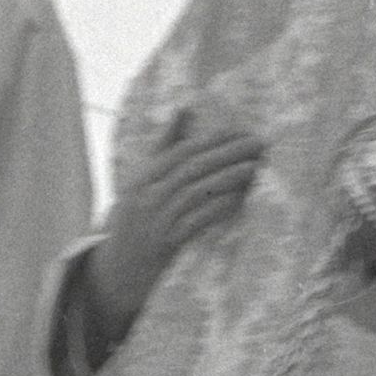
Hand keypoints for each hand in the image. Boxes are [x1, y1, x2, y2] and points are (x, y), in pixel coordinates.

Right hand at [90, 115, 265, 333]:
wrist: (118, 267)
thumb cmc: (136, 217)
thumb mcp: (142, 179)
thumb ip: (164, 145)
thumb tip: (184, 108)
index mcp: (141, 178)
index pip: (180, 151)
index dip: (210, 139)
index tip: (238, 130)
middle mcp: (147, 196)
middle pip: (193, 168)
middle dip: (228, 154)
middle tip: (257, 144)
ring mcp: (157, 220)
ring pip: (198, 192)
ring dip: (229, 177)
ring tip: (255, 166)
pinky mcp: (168, 243)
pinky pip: (199, 221)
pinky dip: (219, 207)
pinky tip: (239, 198)